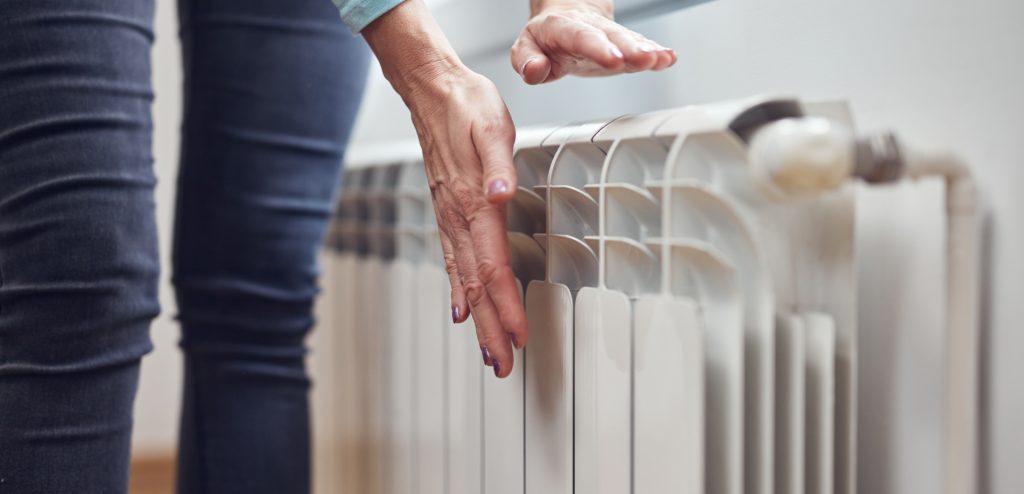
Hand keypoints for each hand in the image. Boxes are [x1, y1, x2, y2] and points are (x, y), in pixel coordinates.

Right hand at [364, 0, 526, 377]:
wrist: (430, 90)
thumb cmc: (466, 105)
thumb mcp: (491, 125)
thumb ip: (497, 163)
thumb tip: (501, 194)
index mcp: (472, 204)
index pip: (492, 267)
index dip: (506, 306)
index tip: (518, 337)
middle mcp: (457, 219)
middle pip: (476, 286)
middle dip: (491, 329)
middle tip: (503, 365)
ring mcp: (448, 219)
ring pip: (463, 280)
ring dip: (477, 318)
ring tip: (487, 350)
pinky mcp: (446, 213)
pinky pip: (452, 263)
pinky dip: (459, 291)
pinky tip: (462, 309)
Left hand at [512, 0, 676, 83]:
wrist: (564, 17)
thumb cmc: (545, 38)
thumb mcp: (525, 48)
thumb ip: (527, 61)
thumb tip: (536, 71)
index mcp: (562, 27)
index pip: (580, 37)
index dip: (598, 48)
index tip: (614, 61)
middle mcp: (589, 27)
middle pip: (611, 36)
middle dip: (629, 48)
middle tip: (644, 59)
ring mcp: (608, 35)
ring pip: (628, 39)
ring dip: (647, 50)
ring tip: (662, 59)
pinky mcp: (622, 45)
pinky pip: (640, 45)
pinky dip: (655, 52)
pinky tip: (669, 58)